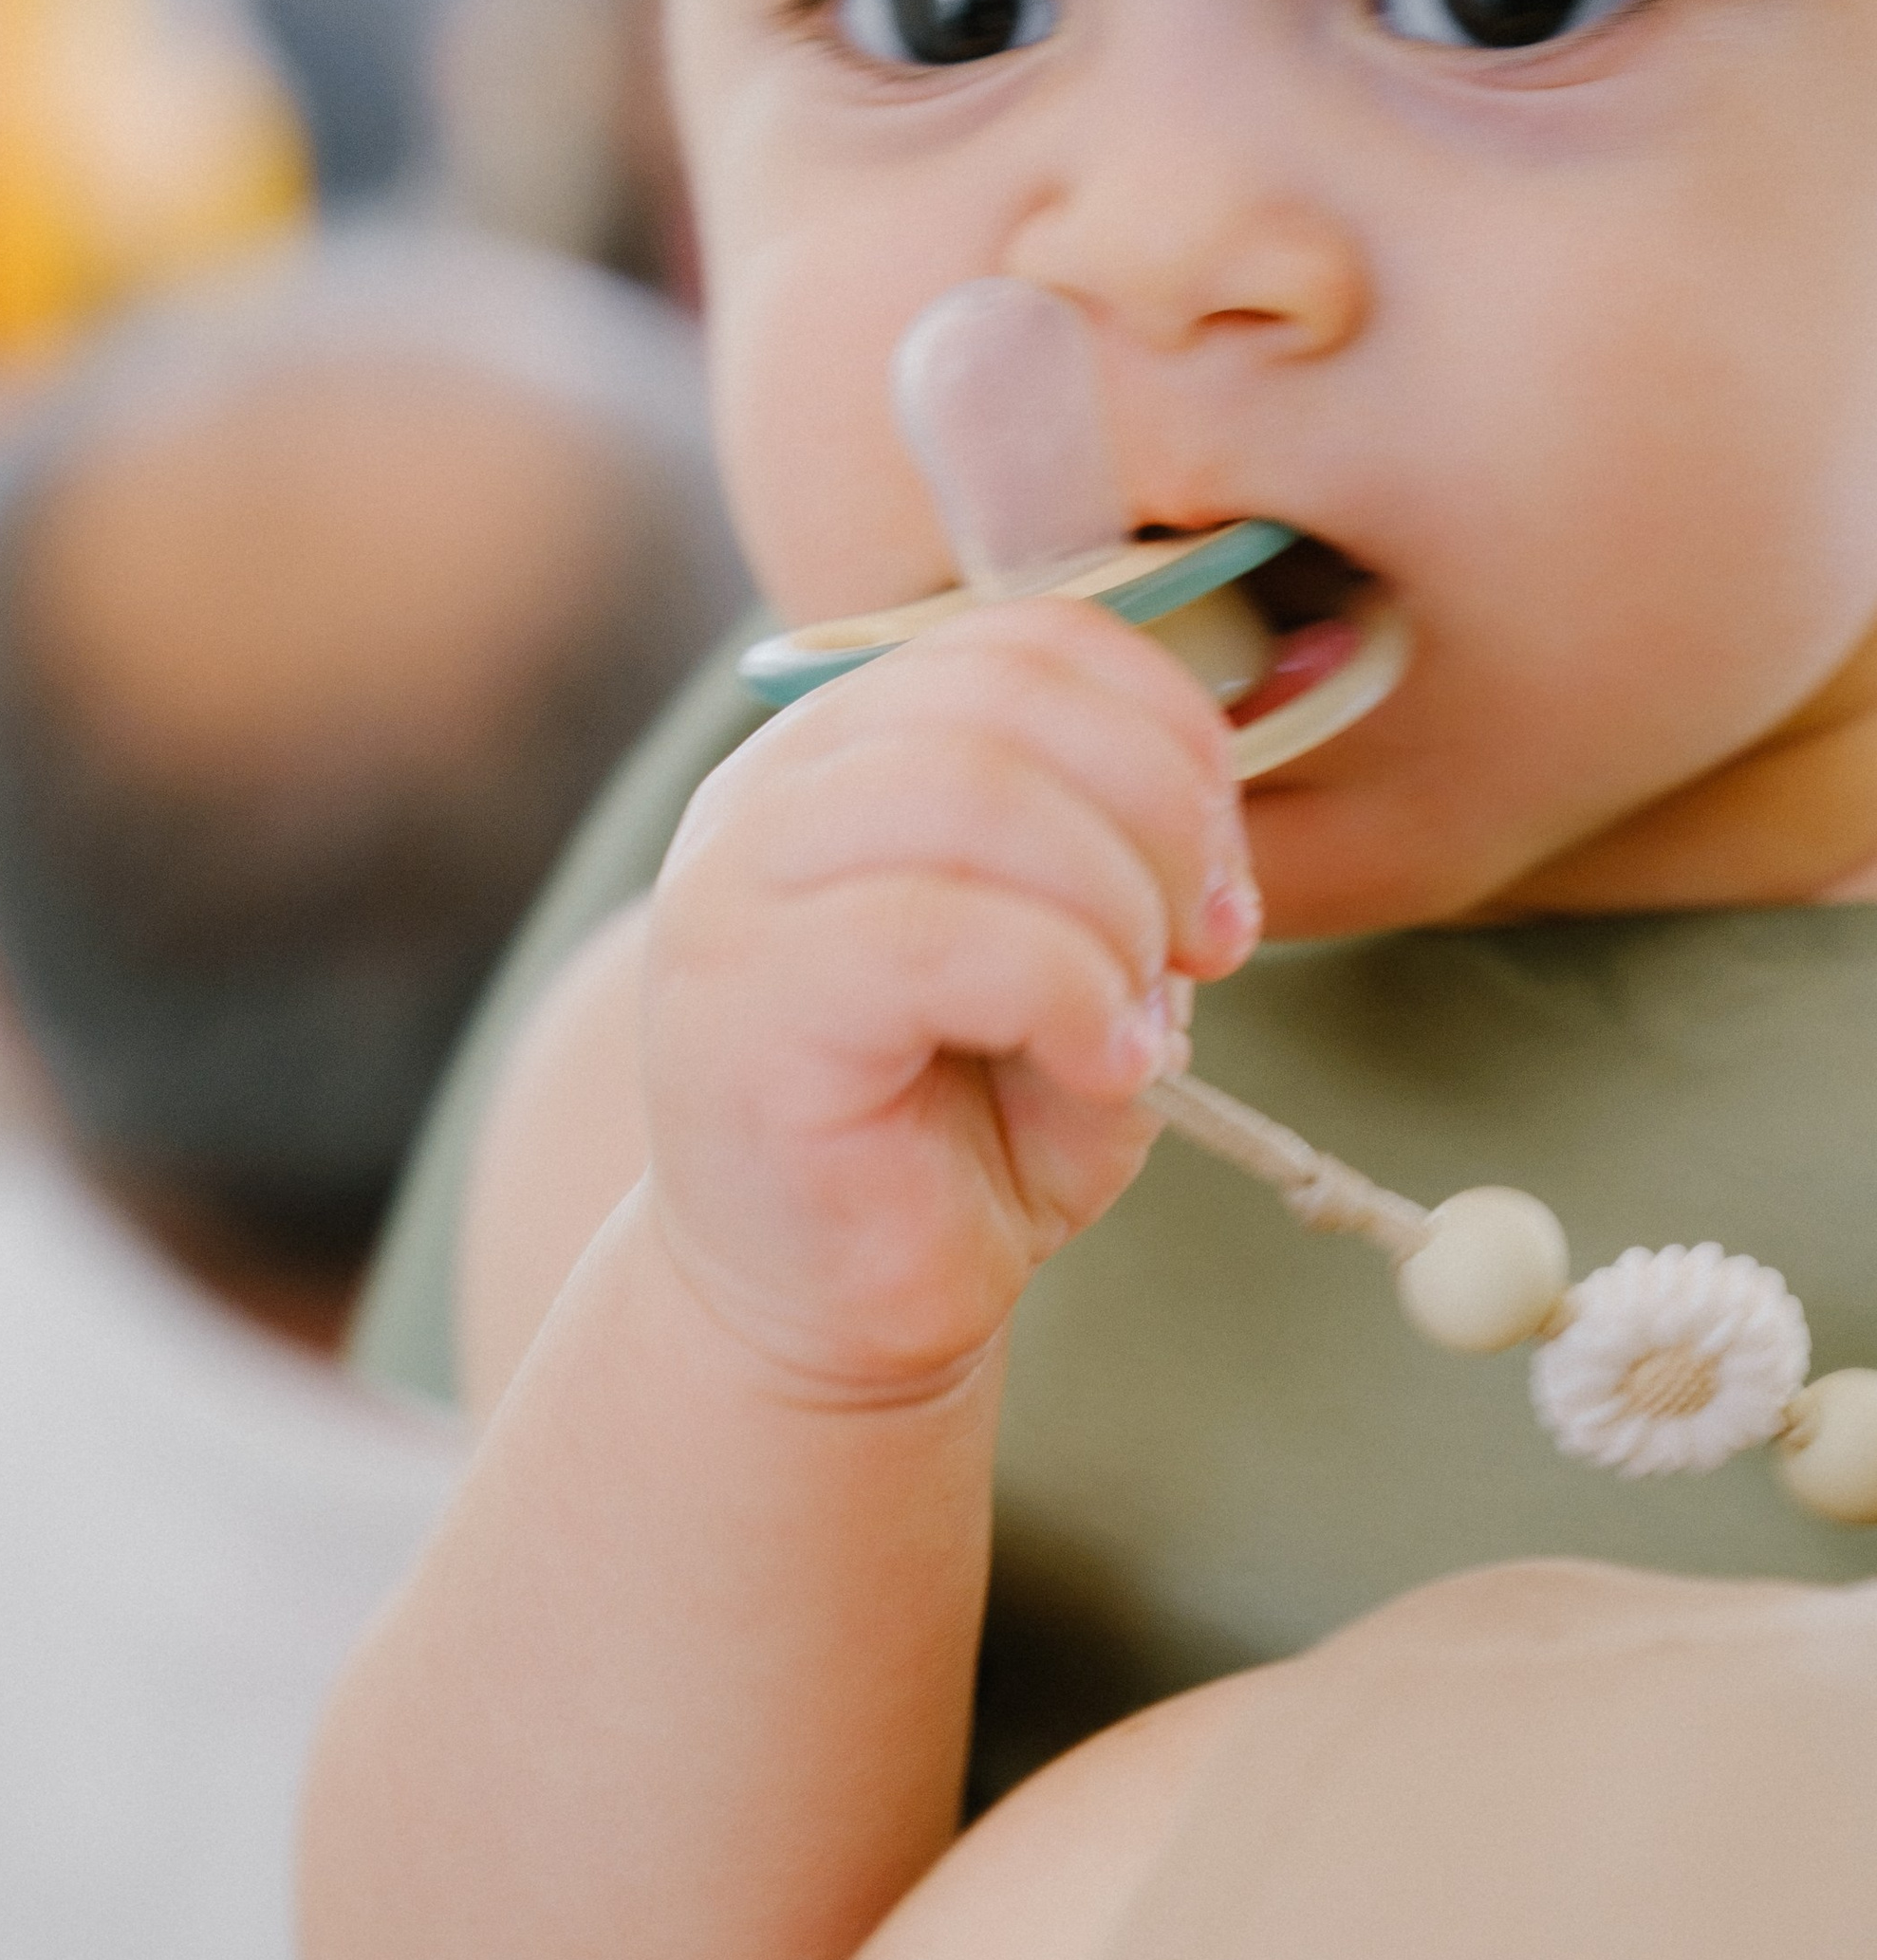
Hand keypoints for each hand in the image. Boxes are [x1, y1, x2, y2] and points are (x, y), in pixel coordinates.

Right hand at [641, 594, 1257, 1402]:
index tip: (1224, 868)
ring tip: (1138, 1017)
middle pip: (1003, 700)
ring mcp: (735, 891)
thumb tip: (1206, 815)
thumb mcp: (1072, 962)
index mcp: (847, 754)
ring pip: (972, 794)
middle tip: (1207, 945)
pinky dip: (1069, 994)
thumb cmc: (954, 1139)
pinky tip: (1098, 1065)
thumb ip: (1116, 856)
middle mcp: (768, 796)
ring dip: (1114, 907)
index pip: (1023, 643)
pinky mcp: (743, 1006)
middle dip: (1157, 815)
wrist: (830, 1316)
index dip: (1165, 730)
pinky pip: (942, 934)